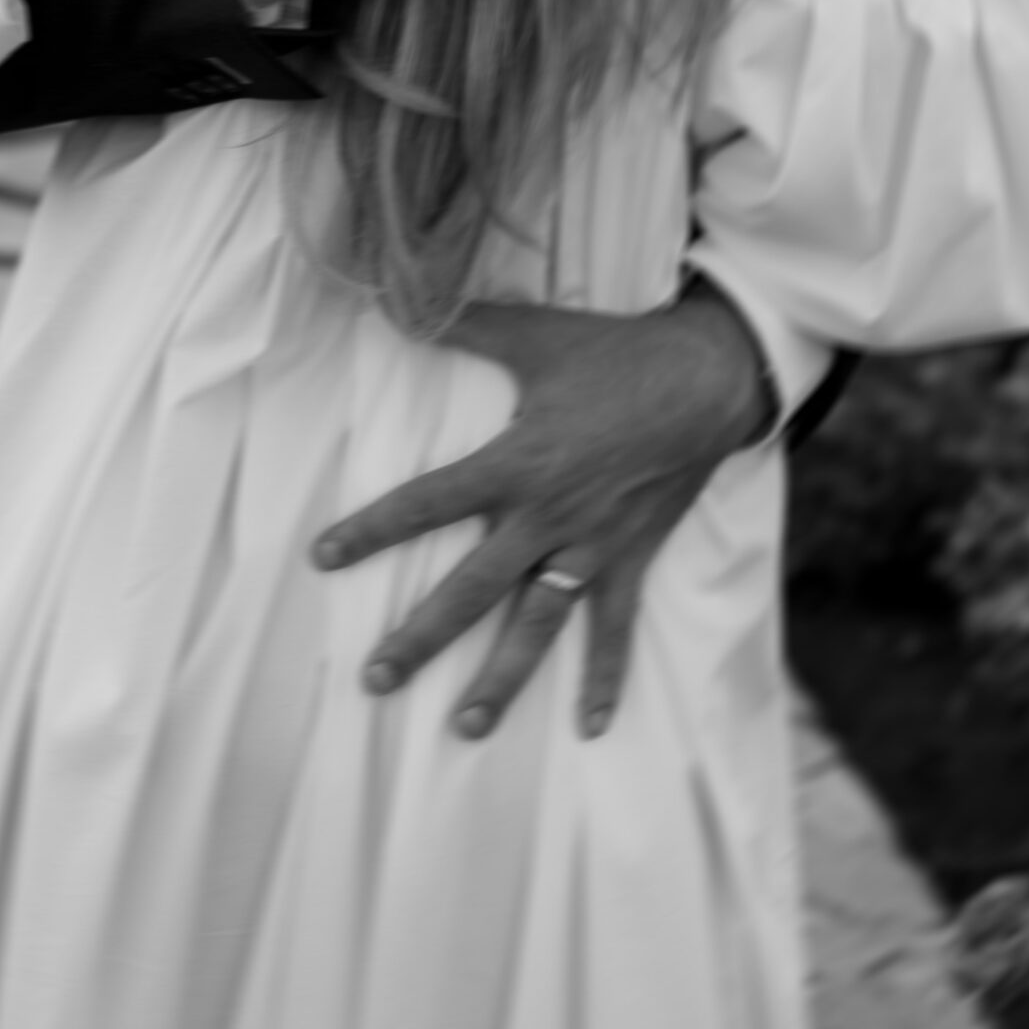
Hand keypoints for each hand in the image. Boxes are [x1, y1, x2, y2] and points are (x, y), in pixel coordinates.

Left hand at [311, 282, 776, 737]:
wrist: (706, 379)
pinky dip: (607, 677)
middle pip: (472, 589)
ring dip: (502, 678)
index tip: (323, 558)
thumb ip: (465, 324)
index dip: (373, 530)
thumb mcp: (536, 335)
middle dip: (422, 637)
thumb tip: (397, 299)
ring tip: (464, 728)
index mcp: (516, 465)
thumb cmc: (615, 355)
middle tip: (375, 681)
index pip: (428, 504)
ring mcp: (592, 547)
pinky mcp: (631, 558)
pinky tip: (592, 727)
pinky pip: (615, 627)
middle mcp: (547, 517)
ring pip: (537, 624)